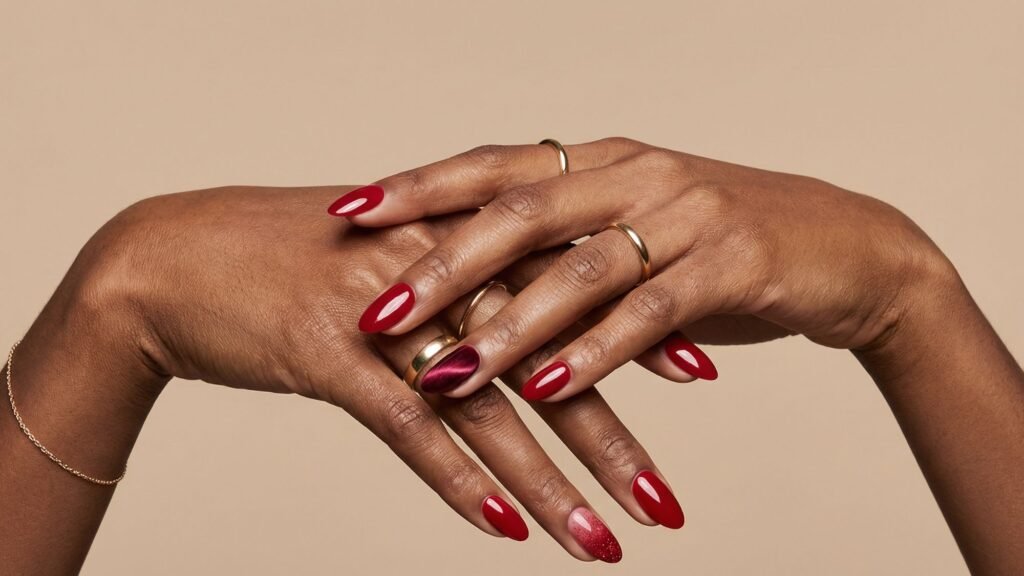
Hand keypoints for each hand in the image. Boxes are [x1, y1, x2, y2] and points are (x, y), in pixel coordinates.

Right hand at [61, 185, 688, 560]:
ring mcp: (384, 313)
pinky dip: (457, 480)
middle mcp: (436, 269)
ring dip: (551, 483)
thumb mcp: (386, 251)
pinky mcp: (328, 357)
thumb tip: (520, 308)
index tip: (703, 373)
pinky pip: (407, 427)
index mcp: (460, 234)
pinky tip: (504, 528)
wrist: (176, 259)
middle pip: (546, 358)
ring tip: (604, 544)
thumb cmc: (289, 259)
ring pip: (488, 407)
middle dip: (612, 438)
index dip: (637, 329)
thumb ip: (458, 273)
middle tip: (668, 502)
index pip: (570, 284)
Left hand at [336, 138, 954, 399]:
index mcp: (603, 160)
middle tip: (376, 308)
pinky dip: (595, 352)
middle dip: (441, 265)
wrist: (845, 248)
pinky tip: (550, 388)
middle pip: (519, 212)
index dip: (419, 186)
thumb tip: (477, 282)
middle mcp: (635, 175)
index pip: (493, 166)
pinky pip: (648, 312)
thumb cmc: (723, 244)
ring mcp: (685, 216)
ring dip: (508, 327)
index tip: (350, 209)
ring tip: (446, 373)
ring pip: (578, 268)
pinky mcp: (730, 265)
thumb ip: (565, 250)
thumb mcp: (636, 233)